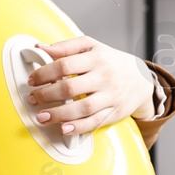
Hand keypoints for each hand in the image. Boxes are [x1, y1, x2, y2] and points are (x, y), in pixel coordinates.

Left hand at [27, 35, 157, 136]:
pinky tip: (64, 128)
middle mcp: (104, 77)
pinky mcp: (114, 113)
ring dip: (59, 114)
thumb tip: (40, 48)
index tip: (32, 80)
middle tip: (33, 99)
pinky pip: (95, 122)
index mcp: (96, 58)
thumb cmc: (111, 61)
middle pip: (70, 87)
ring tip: (42, 117)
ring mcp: (110, 96)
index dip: (44, 73)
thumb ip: (66, 47)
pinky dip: (78, 127)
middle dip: (47, 95)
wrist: (141, 79)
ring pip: (82, 108)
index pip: (64, 65)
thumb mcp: (92, 46)